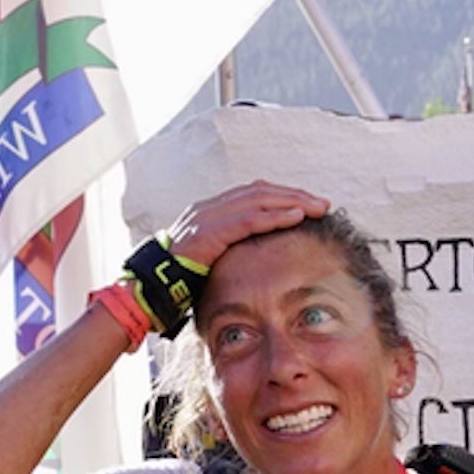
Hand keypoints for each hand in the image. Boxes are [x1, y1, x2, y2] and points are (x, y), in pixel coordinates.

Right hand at [163, 181, 331, 271]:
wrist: (152, 283)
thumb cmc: (182, 274)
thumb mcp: (212, 254)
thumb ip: (232, 245)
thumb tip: (256, 250)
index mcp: (212, 209)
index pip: (254, 193)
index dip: (283, 195)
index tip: (308, 203)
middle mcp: (211, 206)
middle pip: (261, 191)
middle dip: (294, 195)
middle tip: (322, 203)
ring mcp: (209, 216)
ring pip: (258, 199)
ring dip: (292, 202)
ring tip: (317, 207)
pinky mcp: (210, 232)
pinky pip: (248, 220)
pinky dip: (275, 216)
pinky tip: (296, 217)